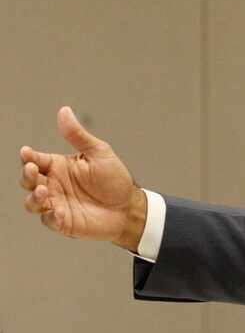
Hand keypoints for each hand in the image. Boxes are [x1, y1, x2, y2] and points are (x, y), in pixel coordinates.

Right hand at [19, 106, 145, 248]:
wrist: (128, 207)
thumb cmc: (114, 179)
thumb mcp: (99, 153)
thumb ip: (78, 135)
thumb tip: (64, 111)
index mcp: (59, 166)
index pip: (36, 159)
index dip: (28, 157)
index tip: (26, 152)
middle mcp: (54, 184)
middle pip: (28, 180)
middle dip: (27, 175)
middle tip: (33, 170)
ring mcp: (56, 203)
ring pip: (32, 202)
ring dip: (34, 197)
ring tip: (44, 192)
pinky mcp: (62, 221)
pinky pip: (48, 220)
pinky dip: (50, 216)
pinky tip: (58, 211)